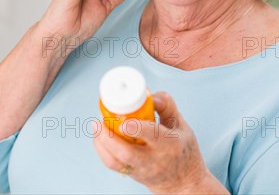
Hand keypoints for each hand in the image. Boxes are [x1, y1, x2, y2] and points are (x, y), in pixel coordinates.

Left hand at [93, 92, 228, 193]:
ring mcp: (142, 169)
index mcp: (170, 144)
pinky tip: (99, 136)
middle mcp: (155, 159)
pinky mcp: (132, 174)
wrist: (183, 183)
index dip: (136, 128)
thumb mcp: (182, 126)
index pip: (153, 136)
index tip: (125, 120)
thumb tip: (149, 95)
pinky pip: (113, 165)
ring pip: (116, 162)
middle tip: (100, 121)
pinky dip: (102, 150)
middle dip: (110, 137)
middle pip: (128, 153)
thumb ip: (167, 106)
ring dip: (101, 144)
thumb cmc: (183, 151)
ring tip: (96, 126)